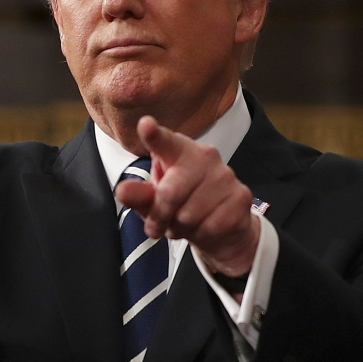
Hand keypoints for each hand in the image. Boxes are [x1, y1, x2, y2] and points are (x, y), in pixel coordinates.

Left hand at [114, 116, 259, 276]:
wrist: (222, 226)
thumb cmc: (182, 206)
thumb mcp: (154, 201)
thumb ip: (139, 195)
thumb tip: (122, 191)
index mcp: (179, 150)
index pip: (166, 142)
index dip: (154, 135)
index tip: (145, 125)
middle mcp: (205, 156)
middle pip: (171, 193)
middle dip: (161, 216)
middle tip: (158, 225)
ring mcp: (226, 175)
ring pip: (190, 214)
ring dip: (182, 228)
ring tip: (186, 223)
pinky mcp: (240, 196)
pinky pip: (210, 226)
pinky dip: (201, 235)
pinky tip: (204, 228)